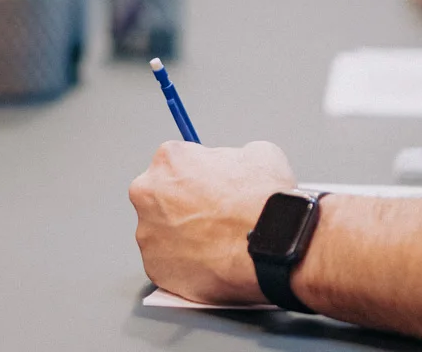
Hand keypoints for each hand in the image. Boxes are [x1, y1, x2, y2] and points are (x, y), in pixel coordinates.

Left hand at [130, 141, 296, 304]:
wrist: (273, 246)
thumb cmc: (264, 202)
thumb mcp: (259, 154)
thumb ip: (231, 156)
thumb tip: (231, 165)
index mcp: (170, 159)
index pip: (176, 162)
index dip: (198, 176)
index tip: (210, 188)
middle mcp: (149, 193)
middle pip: (160, 196)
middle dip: (181, 205)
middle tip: (212, 216)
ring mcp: (148, 233)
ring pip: (160, 231)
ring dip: (181, 236)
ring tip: (215, 242)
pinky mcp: (155, 267)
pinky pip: (167, 263)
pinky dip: (184, 264)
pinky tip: (209, 261)